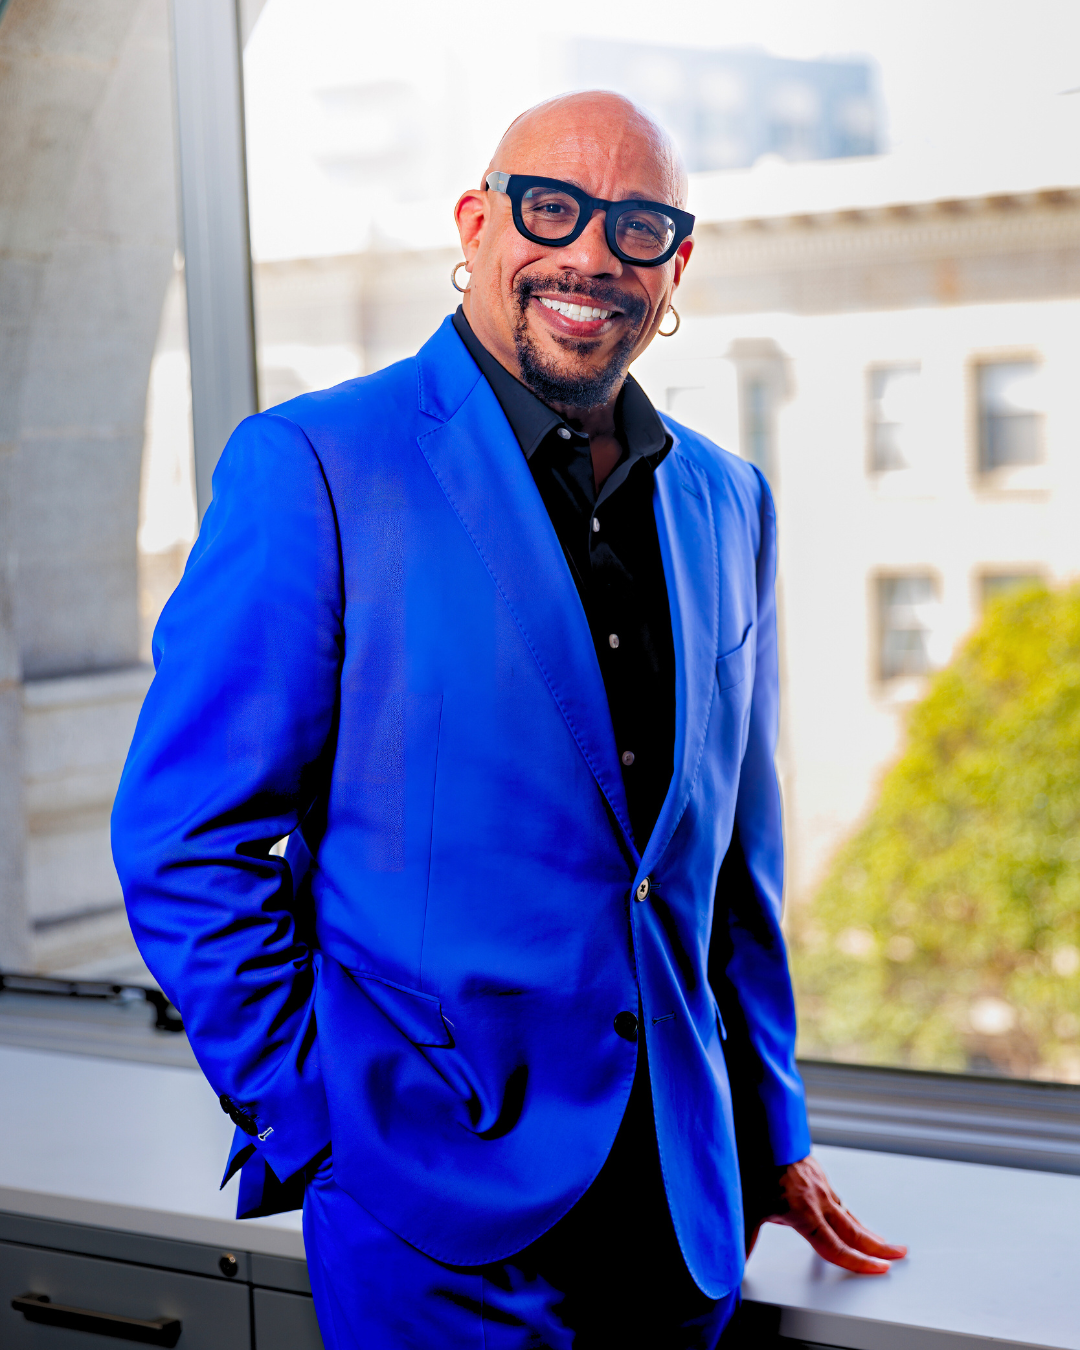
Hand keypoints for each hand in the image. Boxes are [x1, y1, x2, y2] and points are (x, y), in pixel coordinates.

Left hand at [747, 1155, 906, 1274]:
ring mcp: (819, 1183)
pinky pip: (837, 1197)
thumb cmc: (752, 1163)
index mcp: (804, 1213)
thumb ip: (744, 1237)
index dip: (858, 1263)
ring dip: (866, 1230)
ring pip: (847, 1213)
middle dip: (878, 1248)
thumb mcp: (745, 1205)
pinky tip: (847, 1214)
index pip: (836, 1248)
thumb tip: (735, 1262)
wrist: (760, 1126)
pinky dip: (848, 1211)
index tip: (879, 1270)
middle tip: (898, 1255)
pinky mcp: (816, 1170)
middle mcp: (817, 1199)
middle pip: (853, 1231)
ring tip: (881, 1241)